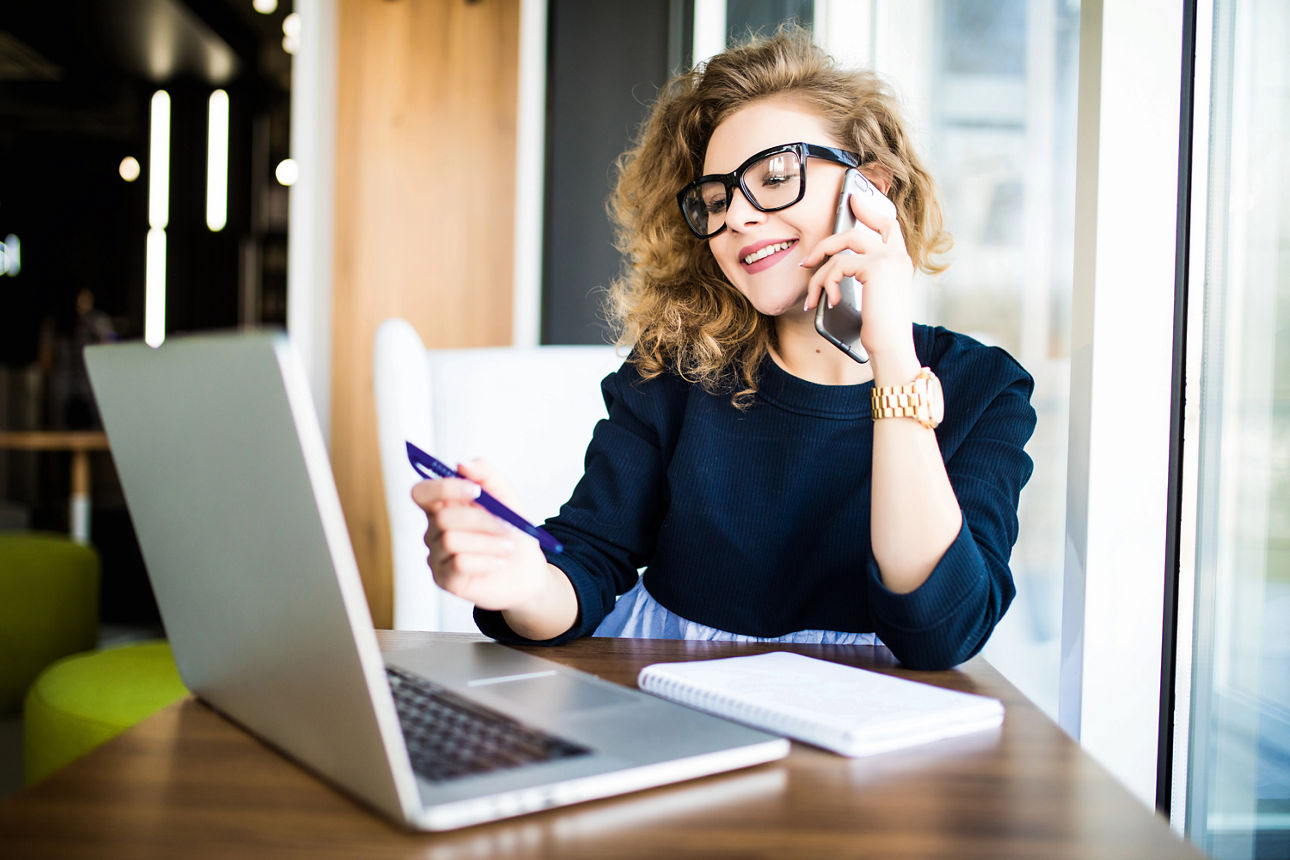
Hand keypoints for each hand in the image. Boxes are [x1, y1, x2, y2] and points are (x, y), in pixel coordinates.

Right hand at [411, 459, 552, 612]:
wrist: (527, 570)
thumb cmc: (512, 531)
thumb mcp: (505, 496)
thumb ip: (485, 474)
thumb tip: (461, 464)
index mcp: (444, 506)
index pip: (421, 492)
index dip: (443, 488)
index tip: (475, 490)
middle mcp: (434, 530)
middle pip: (442, 518)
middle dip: (481, 520)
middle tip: (507, 527)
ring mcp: (437, 556)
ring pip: (452, 541)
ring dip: (488, 542)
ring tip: (508, 548)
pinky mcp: (445, 580)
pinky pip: (459, 564)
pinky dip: (486, 561)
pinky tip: (499, 563)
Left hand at [800, 188, 916, 363]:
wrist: (892, 347)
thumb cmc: (881, 329)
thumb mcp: (875, 297)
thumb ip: (865, 276)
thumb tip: (836, 266)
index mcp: (901, 261)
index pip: (888, 225)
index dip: (869, 210)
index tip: (852, 201)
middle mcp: (898, 255)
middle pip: (855, 232)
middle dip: (826, 243)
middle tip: (808, 260)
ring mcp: (888, 258)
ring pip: (842, 248)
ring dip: (820, 273)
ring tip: (813, 296)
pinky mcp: (875, 267)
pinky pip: (837, 266)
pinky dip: (826, 284)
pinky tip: (829, 302)